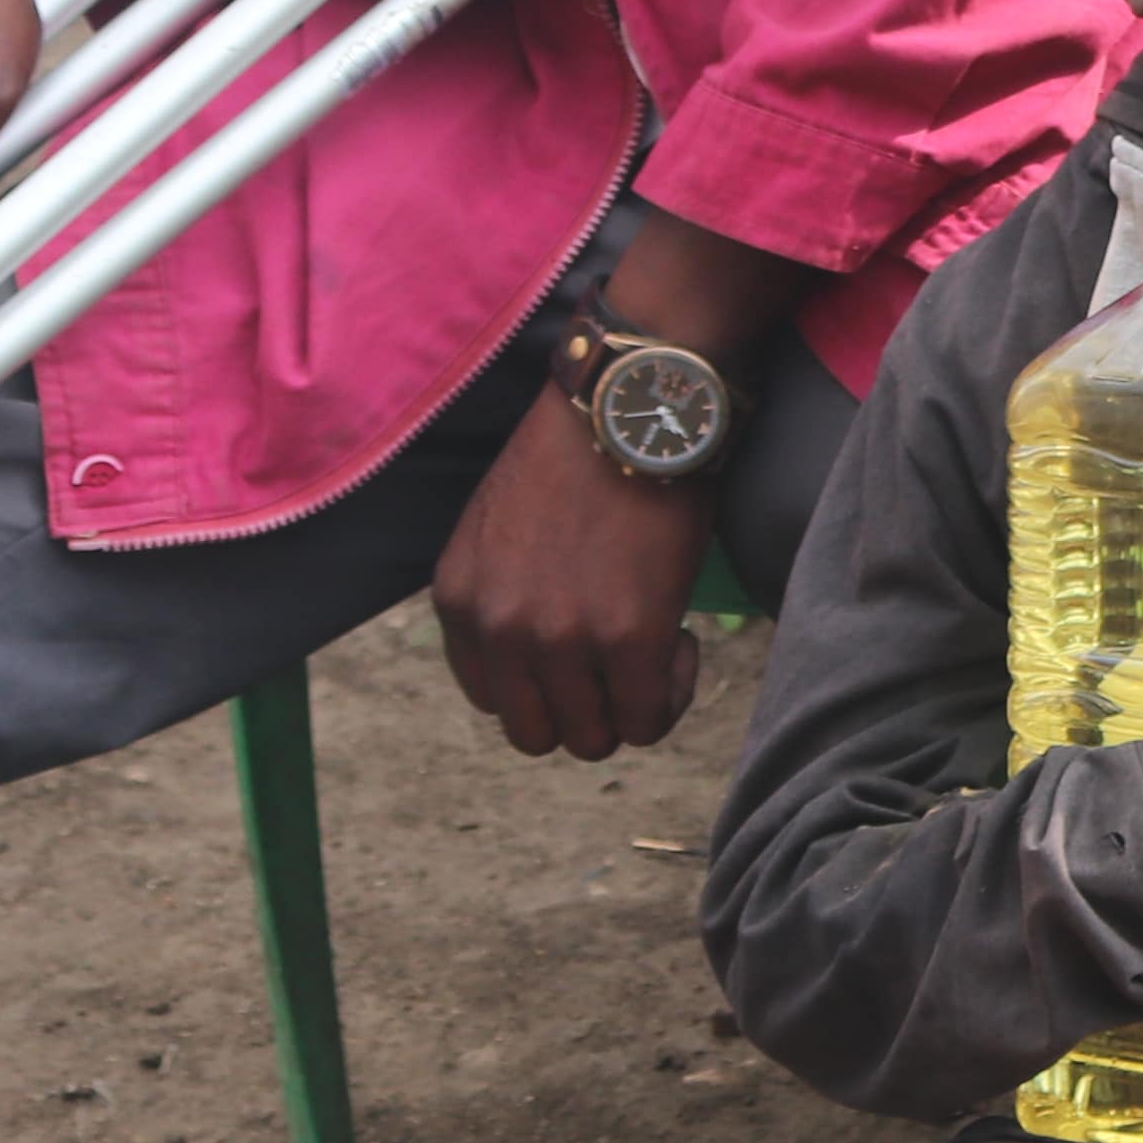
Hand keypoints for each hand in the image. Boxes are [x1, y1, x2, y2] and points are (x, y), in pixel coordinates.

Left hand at [429, 400, 715, 758]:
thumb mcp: (498, 524)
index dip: (547, 680)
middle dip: (584, 707)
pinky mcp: (631, 639)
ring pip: (593, 739)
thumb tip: (539, 649)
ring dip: (629, 705)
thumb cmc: (580, 449)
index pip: (493, 696)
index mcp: (459, 600)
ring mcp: (562, 640)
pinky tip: (683, 639)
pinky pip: (648, 719)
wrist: (634, 404)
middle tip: (622, 657)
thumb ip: (500, 590)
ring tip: (656, 645)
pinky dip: (670, 694)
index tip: (583, 642)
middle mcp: (500, 629)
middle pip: (537, 732)